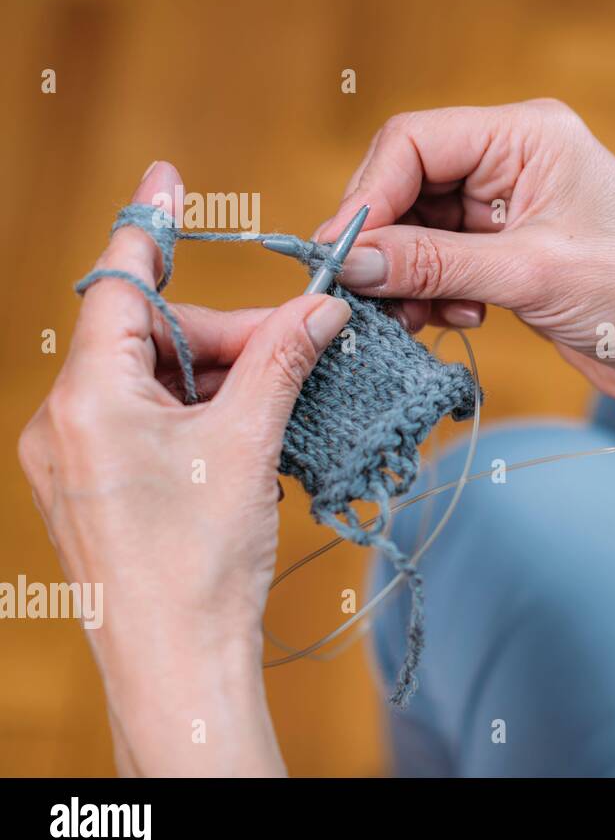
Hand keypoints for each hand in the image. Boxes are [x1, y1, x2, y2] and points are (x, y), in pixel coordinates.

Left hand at [17, 161, 351, 774]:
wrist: (178, 664)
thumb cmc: (201, 560)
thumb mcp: (249, 443)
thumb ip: (281, 360)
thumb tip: (322, 307)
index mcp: (87, 399)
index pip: (119, 285)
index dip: (149, 227)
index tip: (167, 176)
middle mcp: (66, 422)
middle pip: (152, 340)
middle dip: (229, 337)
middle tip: (303, 341)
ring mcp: (77, 460)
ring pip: (155, 384)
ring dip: (223, 380)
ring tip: (288, 400)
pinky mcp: (97, 489)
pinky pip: (150, 424)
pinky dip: (204, 415)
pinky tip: (254, 433)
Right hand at [316, 100, 614, 478]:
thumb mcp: (533, 275)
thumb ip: (438, 263)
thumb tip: (352, 259)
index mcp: (527, 137)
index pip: (416, 142)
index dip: (370, 195)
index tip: (339, 252)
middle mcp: (514, 163)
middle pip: (410, 188)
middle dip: (386, 244)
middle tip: (367, 297)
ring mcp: (512, 211)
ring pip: (422, 233)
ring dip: (407, 278)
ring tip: (417, 318)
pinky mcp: (512, 257)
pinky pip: (444, 266)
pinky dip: (434, 293)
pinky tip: (455, 320)